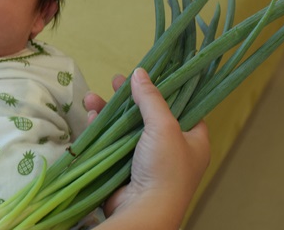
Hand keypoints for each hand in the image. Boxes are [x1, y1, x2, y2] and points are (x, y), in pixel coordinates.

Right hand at [85, 68, 209, 228]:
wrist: (144, 210)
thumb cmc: (164, 169)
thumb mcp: (163, 126)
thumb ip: (151, 98)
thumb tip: (139, 72)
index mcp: (193, 139)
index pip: (184, 107)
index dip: (166, 89)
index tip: (149, 75)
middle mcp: (171, 148)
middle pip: (149, 114)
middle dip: (129, 97)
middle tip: (115, 81)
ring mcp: (146, 158)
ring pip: (126, 126)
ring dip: (108, 111)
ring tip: (91, 98)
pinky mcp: (125, 166)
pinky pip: (112, 141)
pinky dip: (101, 128)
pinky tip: (90, 116)